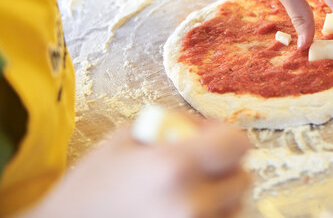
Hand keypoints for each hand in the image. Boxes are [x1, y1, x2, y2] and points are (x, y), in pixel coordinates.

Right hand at [23, 119, 249, 217]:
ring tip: (187, 195)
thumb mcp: (125, 138)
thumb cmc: (89, 187)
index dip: (228, 138)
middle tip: (200, 168)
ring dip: (220, 199)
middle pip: (243, 180)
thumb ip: (172, 125)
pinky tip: (182, 213)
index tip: (215, 141)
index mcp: (174, 167)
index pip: (239, 144)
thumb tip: (206, 129)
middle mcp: (192, 204)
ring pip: (235, 210)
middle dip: (225, 169)